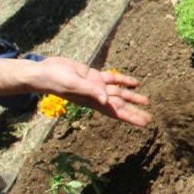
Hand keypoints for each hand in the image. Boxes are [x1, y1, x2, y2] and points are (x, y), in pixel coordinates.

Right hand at [32, 57, 151, 126]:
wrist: (44, 70)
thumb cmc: (56, 80)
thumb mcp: (74, 85)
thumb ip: (90, 91)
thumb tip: (105, 100)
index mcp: (93, 101)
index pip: (116, 112)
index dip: (131, 117)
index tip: (144, 123)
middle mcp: (97, 95)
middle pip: (120, 105)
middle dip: (135, 110)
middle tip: (149, 117)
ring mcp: (96, 85)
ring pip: (118, 92)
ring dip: (132, 96)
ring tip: (146, 101)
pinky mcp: (92, 75)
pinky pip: (111, 78)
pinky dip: (123, 80)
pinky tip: (134, 82)